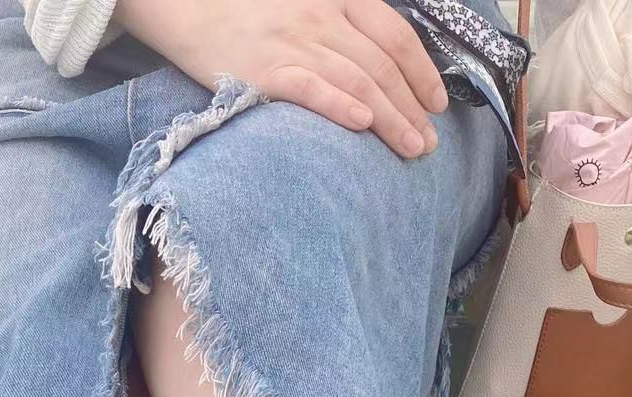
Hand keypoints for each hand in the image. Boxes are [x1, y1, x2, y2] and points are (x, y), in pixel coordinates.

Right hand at [112, 0, 448, 157]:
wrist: (193, 14)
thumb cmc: (253, 19)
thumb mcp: (307, 7)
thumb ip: (344, 28)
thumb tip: (383, 73)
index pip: (395, 34)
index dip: (422, 71)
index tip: (438, 105)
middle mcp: (322, 17)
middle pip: (381, 66)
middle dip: (411, 107)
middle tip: (429, 143)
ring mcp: (296, 42)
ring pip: (357, 82)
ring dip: (391, 118)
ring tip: (412, 148)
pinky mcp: (268, 70)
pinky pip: (312, 88)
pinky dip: (340, 106)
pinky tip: (363, 124)